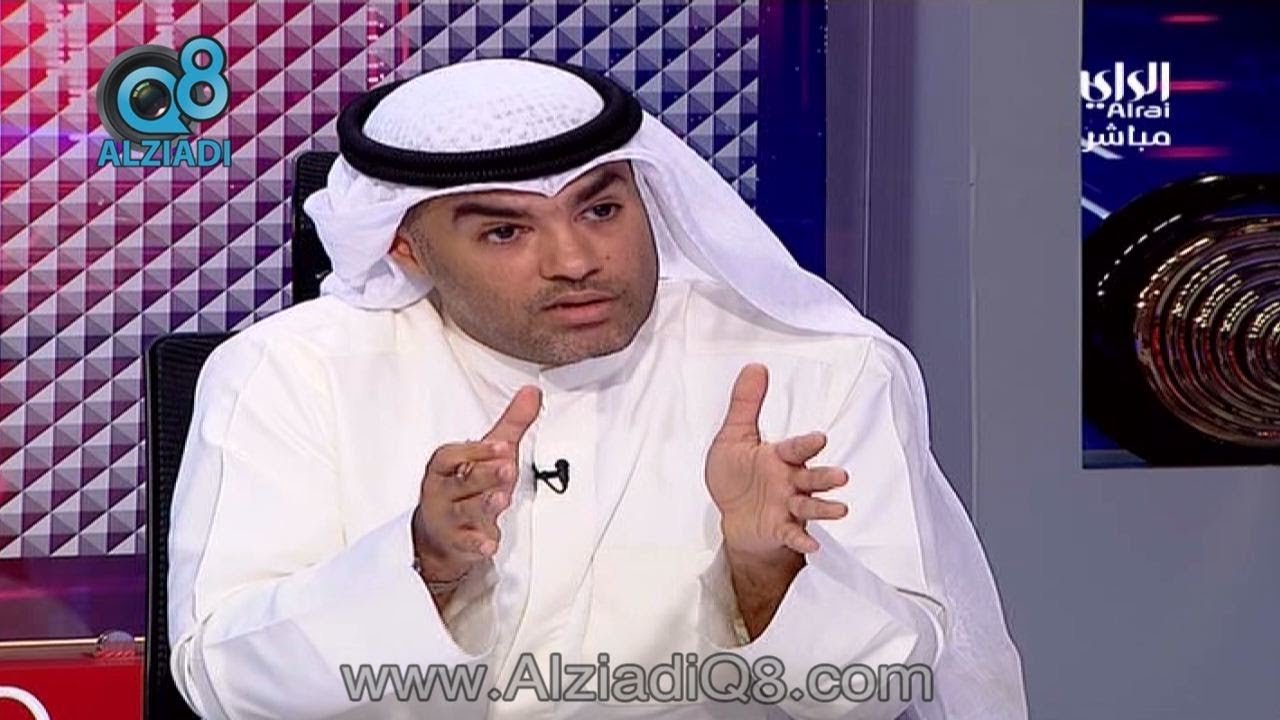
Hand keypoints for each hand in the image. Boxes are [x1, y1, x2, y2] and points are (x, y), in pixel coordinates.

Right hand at [413, 385, 541, 582]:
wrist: (441, 533)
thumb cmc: (467, 486)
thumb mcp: (491, 454)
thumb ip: (511, 424)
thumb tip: (532, 392)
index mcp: (445, 467)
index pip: (452, 455)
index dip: (476, 450)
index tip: (501, 445)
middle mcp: (443, 491)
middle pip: (461, 482)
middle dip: (484, 475)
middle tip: (507, 468)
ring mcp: (449, 518)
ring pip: (464, 511)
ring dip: (483, 505)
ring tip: (501, 499)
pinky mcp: (459, 543)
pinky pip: (467, 544)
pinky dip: (477, 544)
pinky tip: (489, 544)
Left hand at [705, 364, 849, 558]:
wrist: (732, 515)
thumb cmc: (736, 475)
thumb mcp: (733, 437)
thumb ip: (746, 403)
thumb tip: (755, 366)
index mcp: (779, 457)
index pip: (796, 448)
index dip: (807, 444)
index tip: (819, 439)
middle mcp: (789, 481)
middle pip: (811, 478)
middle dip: (825, 477)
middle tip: (841, 476)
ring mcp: (787, 507)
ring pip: (809, 505)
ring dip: (824, 508)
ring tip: (840, 509)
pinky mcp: (780, 528)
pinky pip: (792, 534)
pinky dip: (802, 539)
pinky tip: (811, 544)